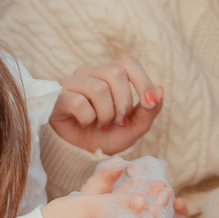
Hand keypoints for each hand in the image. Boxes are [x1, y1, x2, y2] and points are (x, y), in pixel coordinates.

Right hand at [42, 189, 163, 217]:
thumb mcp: (86, 206)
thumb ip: (115, 203)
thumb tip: (142, 201)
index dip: (156, 202)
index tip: (165, 187)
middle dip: (151, 203)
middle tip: (161, 185)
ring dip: (138, 208)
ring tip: (147, 190)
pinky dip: (126, 217)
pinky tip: (126, 204)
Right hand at [49, 58, 163, 155]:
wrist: (78, 155)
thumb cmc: (105, 137)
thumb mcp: (133, 128)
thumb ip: (148, 111)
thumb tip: (161, 90)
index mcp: (108, 74)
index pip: (129, 63)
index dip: (143, 81)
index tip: (149, 103)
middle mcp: (89, 73)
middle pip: (115, 73)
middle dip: (124, 102)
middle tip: (119, 121)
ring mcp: (71, 83)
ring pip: (99, 88)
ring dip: (106, 114)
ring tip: (101, 124)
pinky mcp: (57, 97)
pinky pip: (79, 102)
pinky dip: (88, 118)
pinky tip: (84, 123)